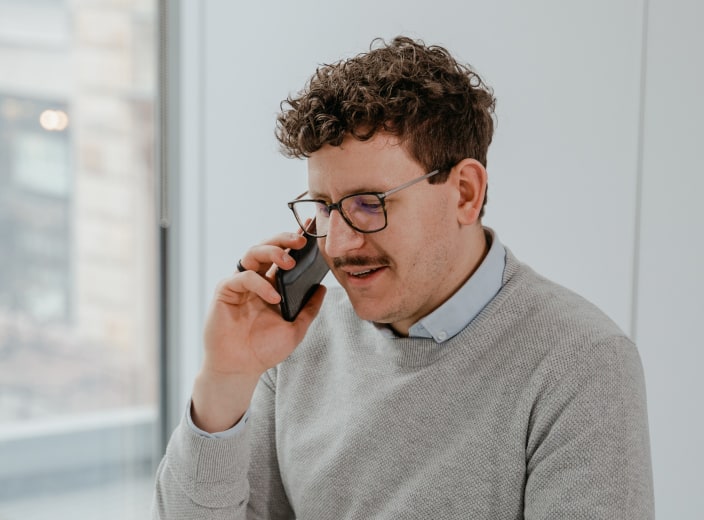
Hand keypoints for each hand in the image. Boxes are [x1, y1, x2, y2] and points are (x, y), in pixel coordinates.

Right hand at [192, 232, 325, 431]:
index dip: (295, 241)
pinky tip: (274, 297)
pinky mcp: (225, 291)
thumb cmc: (264, 349)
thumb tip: (322, 287)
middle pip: (268, 247)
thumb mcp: (295, 329)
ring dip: (272, 251)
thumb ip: (309, 309)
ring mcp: (240, 283)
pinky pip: (243, 277)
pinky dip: (260, 284)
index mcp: (271, 284)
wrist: (241, 368)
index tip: (310, 228)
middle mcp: (255, 279)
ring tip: (289, 261)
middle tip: (301, 240)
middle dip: (284, 239)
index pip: (284, 256)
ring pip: (253, 253)